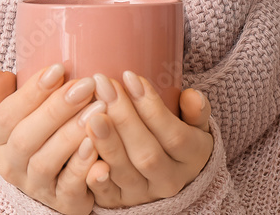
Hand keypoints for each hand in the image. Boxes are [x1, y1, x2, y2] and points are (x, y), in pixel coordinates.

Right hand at [0, 64, 106, 214]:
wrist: (61, 175)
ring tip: (98, 110)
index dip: (31, 92)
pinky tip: (97, 147)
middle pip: (25, 138)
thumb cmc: (45, 128)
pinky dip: (82, 167)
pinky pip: (69, 187)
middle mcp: (9, 165)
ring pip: (46, 162)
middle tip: (86, 85)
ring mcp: (34, 187)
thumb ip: (14, 91)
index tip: (58, 68)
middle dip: (56, 109)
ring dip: (71, 135)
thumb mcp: (26, 109)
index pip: (6, 115)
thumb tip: (0, 77)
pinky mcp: (61, 203)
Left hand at [83, 71, 213, 207]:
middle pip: (147, 154)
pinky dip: (93, 175)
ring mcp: (143, 194)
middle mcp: (170, 180)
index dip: (151, 106)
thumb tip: (192, 96)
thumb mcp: (195, 124)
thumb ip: (197, 110)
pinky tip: (83, 148)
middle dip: (124, 118)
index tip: (130, 76)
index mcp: (192, 158)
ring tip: (91, 112)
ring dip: (107, 142)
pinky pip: (105, 194)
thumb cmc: (178, 137)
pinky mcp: (119, 202)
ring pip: (125, 172)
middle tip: (104, 86)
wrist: (168, 175)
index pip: (174, 135)